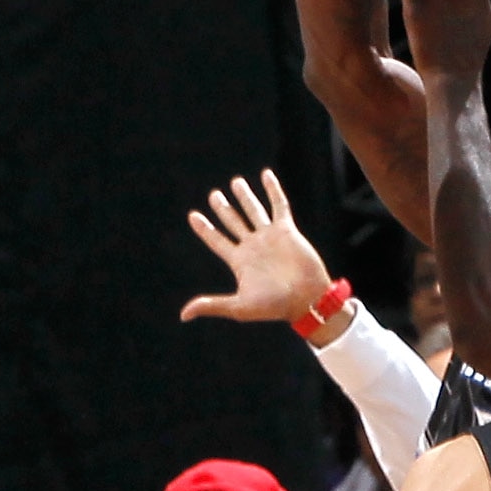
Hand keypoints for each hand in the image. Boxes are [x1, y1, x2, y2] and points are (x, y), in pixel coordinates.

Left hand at [181, 167, 339, 329]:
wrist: (306, 300)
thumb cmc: (274, 306)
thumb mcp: (239, 308)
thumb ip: (212, 305)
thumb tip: (183, 315)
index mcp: (239, 261)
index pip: (216, 240)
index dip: (204, 229)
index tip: (193, 215)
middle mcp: (252, 246)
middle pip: (233, 222)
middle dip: (223, 208)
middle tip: (214, 195)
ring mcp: (269, 237)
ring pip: (254, 211)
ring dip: (245, 196)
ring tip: (236, 182)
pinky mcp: (287, 231)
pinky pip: (279, 205)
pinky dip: (273, 190)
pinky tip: (266, 175)